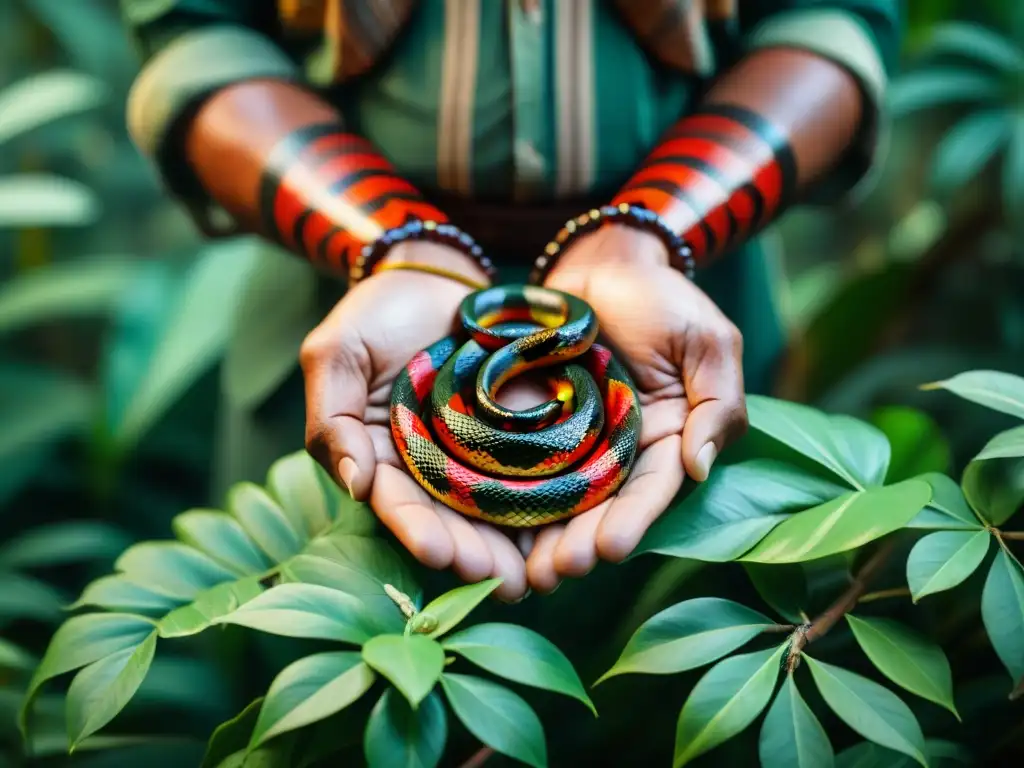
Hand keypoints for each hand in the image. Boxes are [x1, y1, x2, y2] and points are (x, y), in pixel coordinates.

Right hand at [301, 242, 532, 601]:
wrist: (435, 280)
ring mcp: (480, 456)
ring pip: (500, 509)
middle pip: (454, 521)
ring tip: (540, 572)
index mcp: (384, 460)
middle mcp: (432, 469)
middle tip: (502, 581)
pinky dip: (554, 500)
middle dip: (477, 553)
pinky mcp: (523, 437)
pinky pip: (539, 471)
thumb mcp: (338, 353)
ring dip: (518, 544)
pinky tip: (574, 526)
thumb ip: (332, 415)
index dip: (418, 531)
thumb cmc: (375, 314)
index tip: (441, 555)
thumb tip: (354, 483)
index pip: (398, 504)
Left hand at [529, 223, 748, 592]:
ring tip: (519, 569)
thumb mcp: (708, 342)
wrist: (603, 262)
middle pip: (597, 508)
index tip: (607, 550)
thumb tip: (698, 467)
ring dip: (536, 534)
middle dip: (576, 542)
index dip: (631, 522)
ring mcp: (570, 439)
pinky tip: (482, 523)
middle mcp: (618, 451)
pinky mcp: (528, 423)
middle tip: (552, 573)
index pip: (651, 490)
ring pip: (553, 496)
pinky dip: (501, 492)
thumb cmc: (664, 298)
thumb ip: (716, 403)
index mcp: (666, 440)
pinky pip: (513, 461)